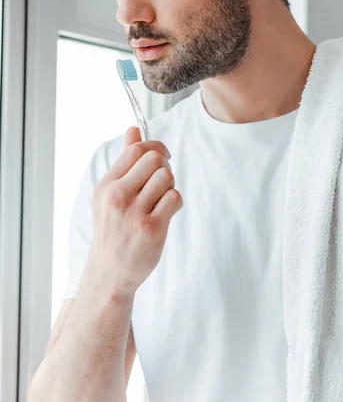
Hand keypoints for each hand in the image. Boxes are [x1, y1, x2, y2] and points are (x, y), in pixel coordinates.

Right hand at [90, 126, 182, 295]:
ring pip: (167, 176)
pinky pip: (174, 197)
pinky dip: (175, 202)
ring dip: (170, 185)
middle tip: (161, 181)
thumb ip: (123, 161)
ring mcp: (134, 213)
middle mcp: (117, 196)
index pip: (136, 149)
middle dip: (164, 166)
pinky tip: (166, 212)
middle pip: (155, 159)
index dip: (155, 148)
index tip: (161, 157)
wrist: (110, 272)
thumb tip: (133, 129)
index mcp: (106, 185)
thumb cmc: (113, 229)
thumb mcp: (109, 194)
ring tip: (161, 198)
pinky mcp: (152, 228)